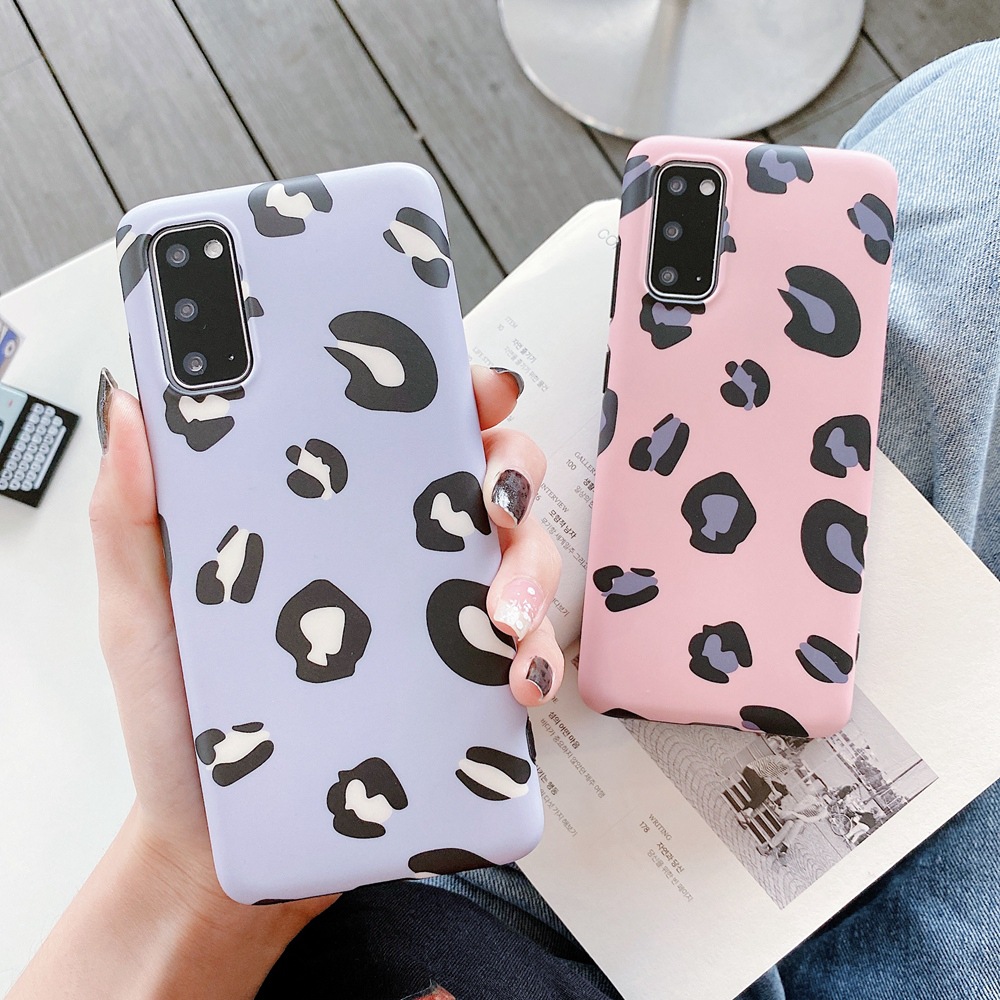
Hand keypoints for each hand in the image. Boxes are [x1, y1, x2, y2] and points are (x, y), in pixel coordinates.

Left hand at [89, 365, 562, 911]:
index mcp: (334, 520)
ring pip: (524, 560)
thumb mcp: (142, 611)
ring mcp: (435, 622)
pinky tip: (516, 679)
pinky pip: (524, 657)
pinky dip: (538, 660)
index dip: (455, 395)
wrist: (215, 845)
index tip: (478, 390)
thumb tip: (134, 407)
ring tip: (502, 616)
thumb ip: (131, 514)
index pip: (407, 432)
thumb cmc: (182, 724)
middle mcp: (397, 559)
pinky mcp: (458, 691)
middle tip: (494, 505)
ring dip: (533, 573)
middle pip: (489, 480)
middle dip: (514, 477)